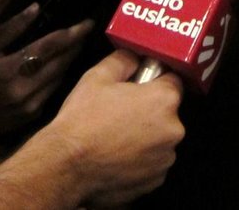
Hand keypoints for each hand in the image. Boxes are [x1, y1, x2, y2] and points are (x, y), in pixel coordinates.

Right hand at [0, 4, 93, 146]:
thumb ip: (9, 29)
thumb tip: (36, 8)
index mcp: (11, 68)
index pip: (51, 45)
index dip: (73, 33)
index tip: (88, 22)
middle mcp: (25, 88)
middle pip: (62, 61)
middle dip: (77, 45)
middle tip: (86, 31)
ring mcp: (32, 104)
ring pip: (62, 76)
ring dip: (71, 59)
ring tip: (76, 44)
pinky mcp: (35, 115)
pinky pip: (54, 90)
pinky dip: (60, 75)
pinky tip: (60, 65)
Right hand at [46, 50, 183, 206]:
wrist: (66, 167)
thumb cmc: (83, 120)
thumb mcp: (99, 77)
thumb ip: (124, 60)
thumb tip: (135, 57)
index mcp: (163, 100)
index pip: (172, 81)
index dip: (154, 81)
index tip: (138, 87)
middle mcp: (173, 130)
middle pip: (167, 112)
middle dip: (149, 111)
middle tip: (121, 113)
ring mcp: (165, 158)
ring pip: (160, 139)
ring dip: (146, 137)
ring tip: (116, 137)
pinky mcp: (155, 181)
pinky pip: (153, 163)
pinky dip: (140, 160)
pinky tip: (117, 156)